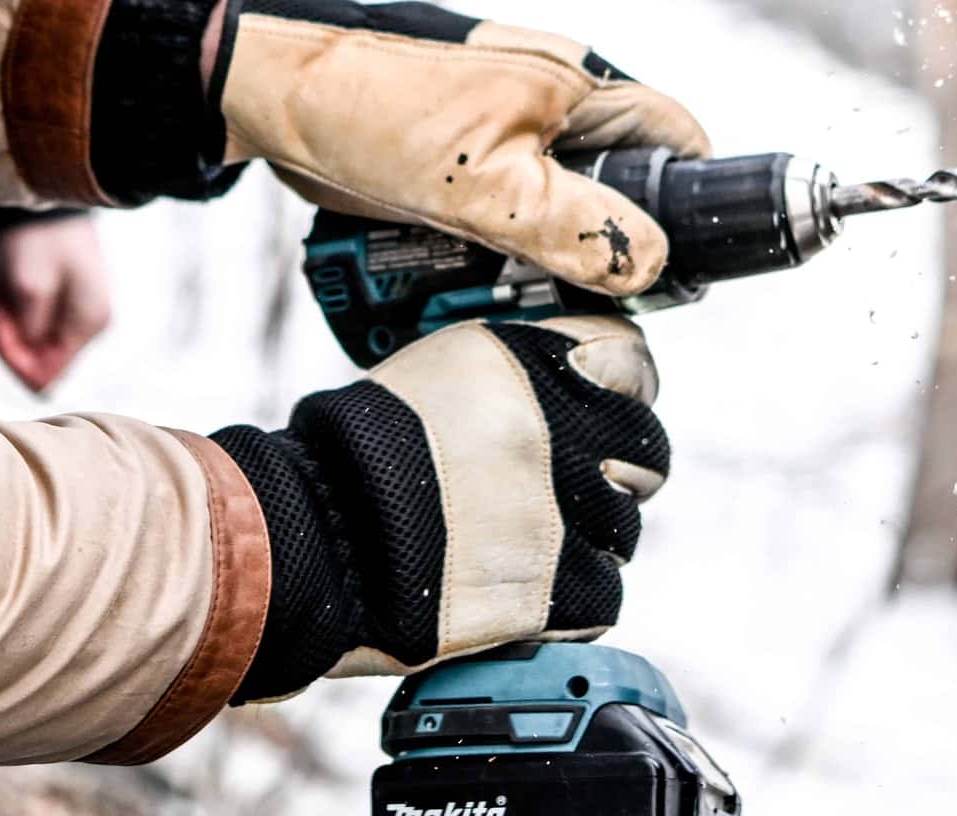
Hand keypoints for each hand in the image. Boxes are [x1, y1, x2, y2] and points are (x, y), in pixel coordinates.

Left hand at [0, 213, 111, 394]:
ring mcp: (78, 318)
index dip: (14, 361)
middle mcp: (88, 327)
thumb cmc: (39, 239)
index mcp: (88, 324)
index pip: (47, 376)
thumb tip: (33, 379)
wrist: (46, 201)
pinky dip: (15, 319)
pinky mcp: (64, 308)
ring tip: (4, 297)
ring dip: (10, 329)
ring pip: (34, 348)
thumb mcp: (28, 287)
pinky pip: (34, 330)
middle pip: (39, 364)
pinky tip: (10, 296)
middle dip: (11, 342)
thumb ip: (29, 335)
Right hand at [210, 316, 666, 699]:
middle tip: (576, 488)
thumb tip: (574, 380)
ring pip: (626, 526)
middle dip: (617, 469)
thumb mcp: (437, 372)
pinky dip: (576, 597)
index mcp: (526, 364)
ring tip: (528, 542)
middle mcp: (556, 430)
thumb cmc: (354, 455)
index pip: (630, 360)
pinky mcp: (556, 588)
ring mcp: (560, 511)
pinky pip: (606, 592)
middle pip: (644, 448)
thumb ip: (517, 377)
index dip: (624, 388)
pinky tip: (523, 585)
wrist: (311, 541)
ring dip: (591, 535)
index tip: (614, 405)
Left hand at [211, 0, 711, 293]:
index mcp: (577, 83)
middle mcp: (552, 105)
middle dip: (604, 252)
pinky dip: (493, 260)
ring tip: (507, 303)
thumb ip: (570, 224)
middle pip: (620, 192)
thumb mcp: (482, 180)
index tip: (676, 275)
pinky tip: (464, 290)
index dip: (695, 205)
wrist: (269, 92)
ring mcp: (505, 137)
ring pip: (558, 217)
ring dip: (542, 266)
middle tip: (574, 306)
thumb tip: (650, 264)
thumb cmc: (374, 107)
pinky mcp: (461, 167)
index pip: (676, 140)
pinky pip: (503, 224)